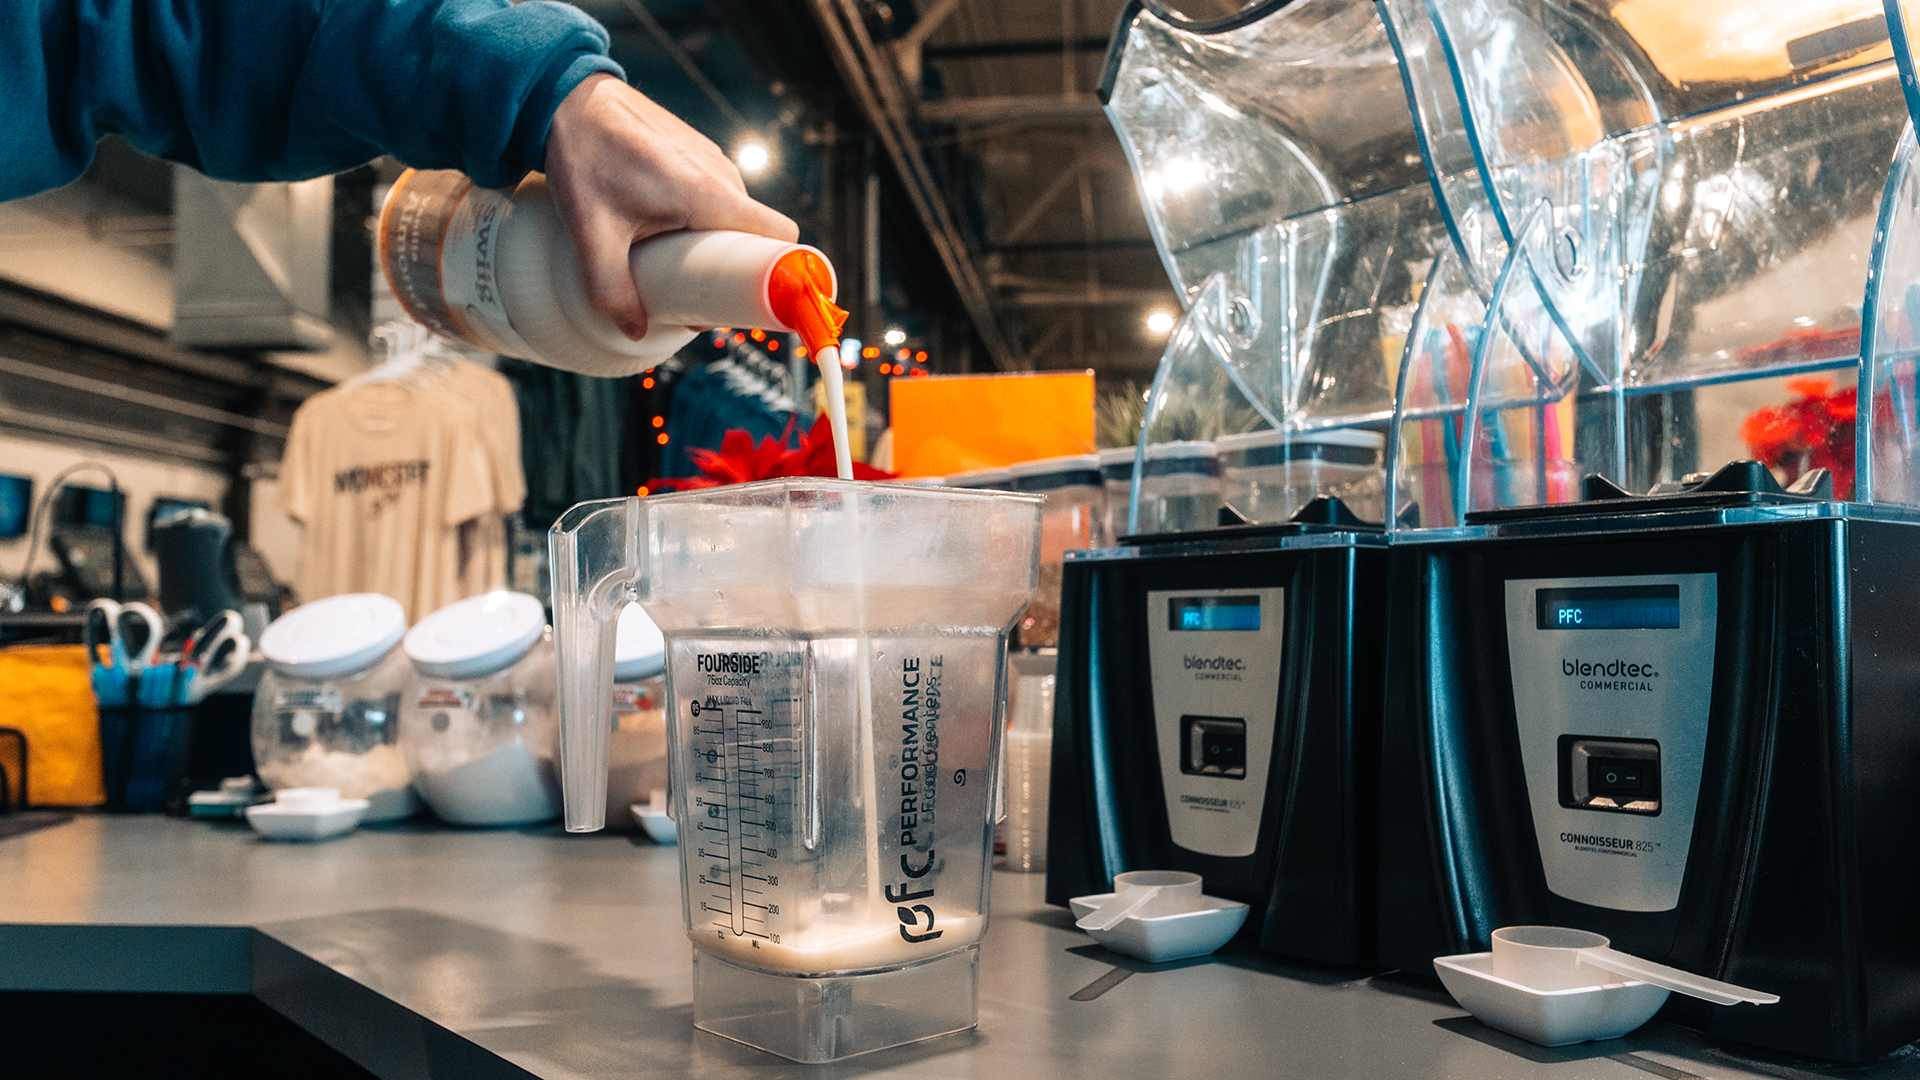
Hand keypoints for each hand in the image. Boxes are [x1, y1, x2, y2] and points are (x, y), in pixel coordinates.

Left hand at [543, 73, 798, 338]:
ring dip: (713, 246)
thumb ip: (611, 291)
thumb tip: (634, 332)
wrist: (567, 101)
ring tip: (669, 260)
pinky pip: (717, 199)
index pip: (781, 237)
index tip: (756, 299)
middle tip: (692, 292)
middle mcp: (723, 176)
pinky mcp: (698, 154)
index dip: (778, 271)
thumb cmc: (584, 159)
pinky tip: (662, 229)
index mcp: (711, 195)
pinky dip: (702, 222)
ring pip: (734, 220)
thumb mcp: (592, 235)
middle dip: (732, 271)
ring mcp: (712, 161)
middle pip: (754, 238)